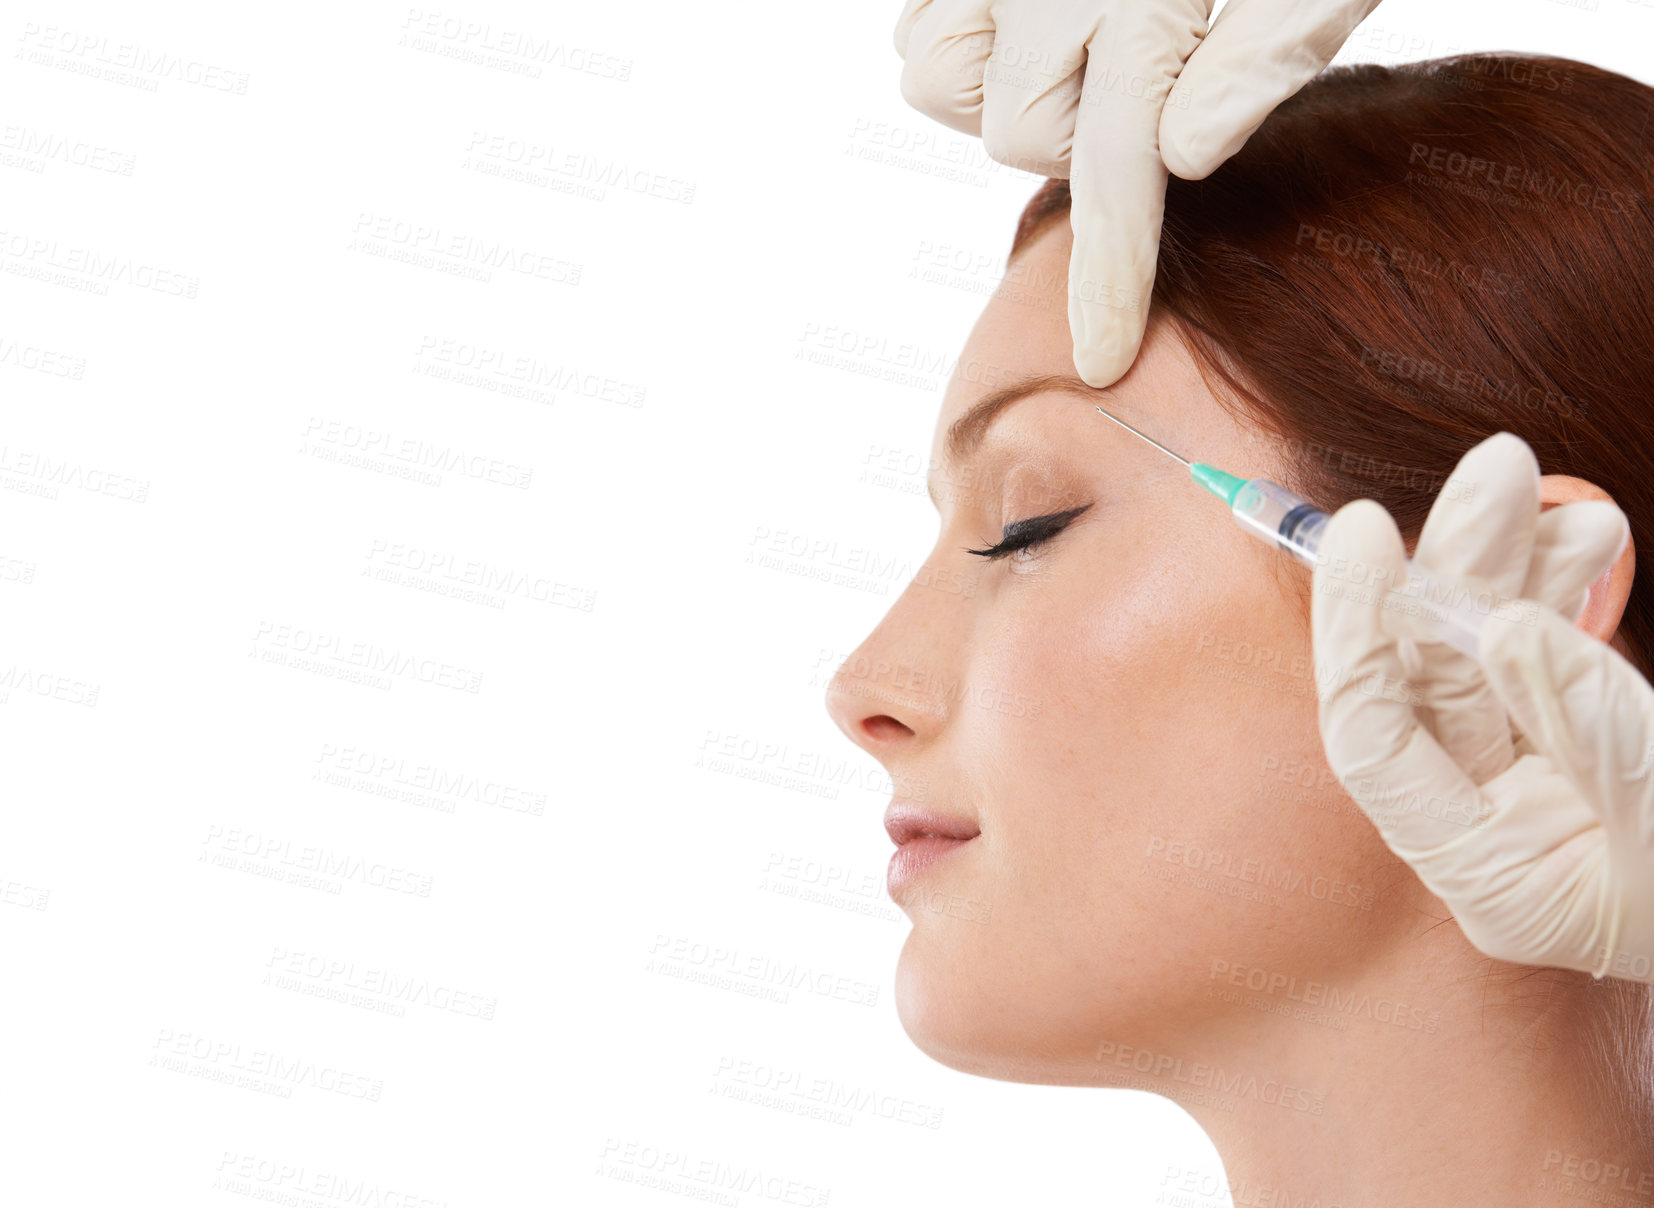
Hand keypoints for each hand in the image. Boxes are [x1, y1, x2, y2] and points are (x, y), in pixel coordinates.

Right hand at [893, 0, 1381, 386]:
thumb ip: (1259, 56)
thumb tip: (1183, 154)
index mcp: (1145, 5)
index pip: (1116, 173)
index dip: (1112, 276)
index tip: (1103, 361)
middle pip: (1021, 136)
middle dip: (1075, 126)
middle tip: (1136, 63)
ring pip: (953, 90)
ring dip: (1010, 84)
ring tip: (1077, 32)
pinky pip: (920, 38)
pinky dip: (964, 41)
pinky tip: (1025, 10)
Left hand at [1312, 433, 1652, 981]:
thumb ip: (1596, 734)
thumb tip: (1507, 627)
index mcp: (1489, 877)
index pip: (1373, 741)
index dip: (1357, 629)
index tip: (1360, 530)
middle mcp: (1494, 828)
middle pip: (1432, 678)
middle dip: (1456, 565)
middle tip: (1495, 471)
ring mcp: (1540, 785)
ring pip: (1487, 654)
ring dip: (1511, 564)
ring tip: (1536, 484)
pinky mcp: (1586, 748)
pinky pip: (1546, 659)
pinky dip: (1559, 594)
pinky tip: (1585, 534)